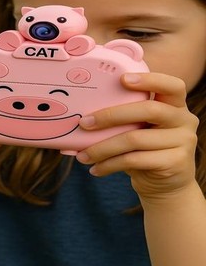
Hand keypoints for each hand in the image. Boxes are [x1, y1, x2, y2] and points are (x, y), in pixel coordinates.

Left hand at [76, 72, 198, 199]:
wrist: (166, 186)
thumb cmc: (146, 151)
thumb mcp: (140, 130)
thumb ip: (124, 119)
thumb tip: (81, 117)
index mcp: (176, 105)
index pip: (171, 85)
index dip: (149, 80)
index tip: (122, 79)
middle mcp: (184, 120)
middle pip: (149, 110)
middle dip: (111, 115)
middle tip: (84, 123)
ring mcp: (184, 142)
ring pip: (135, 139)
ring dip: (103, 147)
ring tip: (83, 156)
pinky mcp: (175, 163)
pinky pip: (134, 160)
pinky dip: (109, 164)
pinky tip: (96, 169)